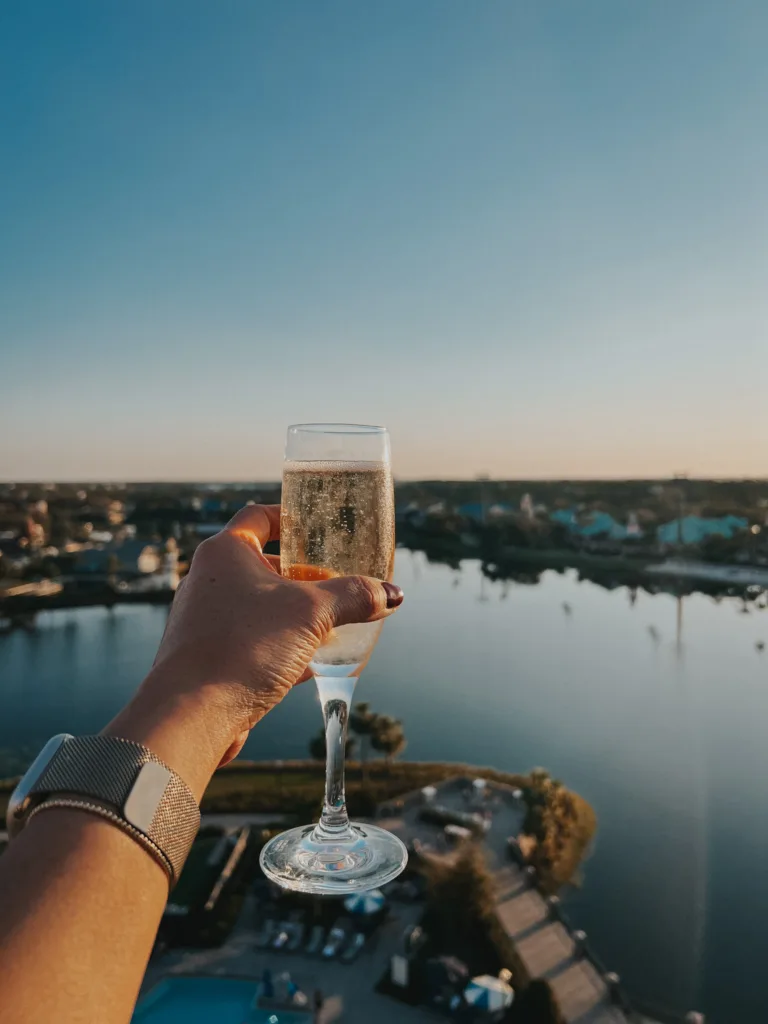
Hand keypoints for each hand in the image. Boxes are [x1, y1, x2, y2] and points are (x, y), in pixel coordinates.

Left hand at [105, 505, 402, 797]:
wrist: (191, 715)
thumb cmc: (244, 647)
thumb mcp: (312, 613)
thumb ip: (354, 597)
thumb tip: (392, 593)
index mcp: (225, 552)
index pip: (260, 516)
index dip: (292, 518)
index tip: (320, 529)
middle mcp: (208, 580)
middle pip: (262, 564)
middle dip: (303, 575)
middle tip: (338, 581)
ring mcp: (205, 621)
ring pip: (258, 607)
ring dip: (293, 615)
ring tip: (331, 624)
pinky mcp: (208, 658)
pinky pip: (251, 642)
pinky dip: (279, 647)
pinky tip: (309, 665)